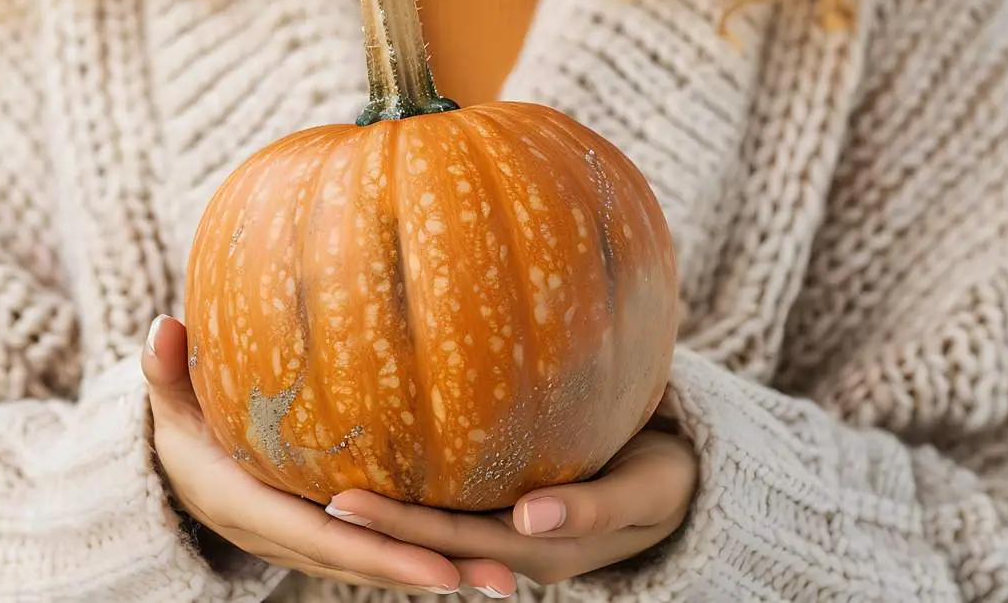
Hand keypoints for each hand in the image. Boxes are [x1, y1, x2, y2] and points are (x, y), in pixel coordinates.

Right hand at [142, 315, 518, 596]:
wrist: (177, 475)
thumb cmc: (181, 428)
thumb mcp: (167, 402)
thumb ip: (165, 371)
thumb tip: (162, 328)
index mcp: (251, 509)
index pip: (327, 539)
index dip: (382, 554)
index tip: (439, 566)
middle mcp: (287, 539)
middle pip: (368, 563)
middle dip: (432, 573)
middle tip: (502, 576)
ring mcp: (311, 543)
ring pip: (381, 563)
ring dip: (443, 570)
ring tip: (510, 573)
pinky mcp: (331, 535)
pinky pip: (381, 548)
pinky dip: (427, 552)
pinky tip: (483, 544)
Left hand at [324, 393, 696, 587]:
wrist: (689, 478)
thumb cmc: (669, 478)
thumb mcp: (643, 492)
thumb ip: (590, 506)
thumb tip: (530, 515)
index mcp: (541, 549)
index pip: (452, 541)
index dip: (397, 524)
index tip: (343, 504)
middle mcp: (517, 544)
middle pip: (434, 535)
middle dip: (377, 520)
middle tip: (318, 494)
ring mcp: (515, 526)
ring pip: (444, 521)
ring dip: (394, 509)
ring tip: (333, 483)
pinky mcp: (516, 503)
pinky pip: (462, 498)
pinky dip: (423, 486)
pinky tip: (387, 459)